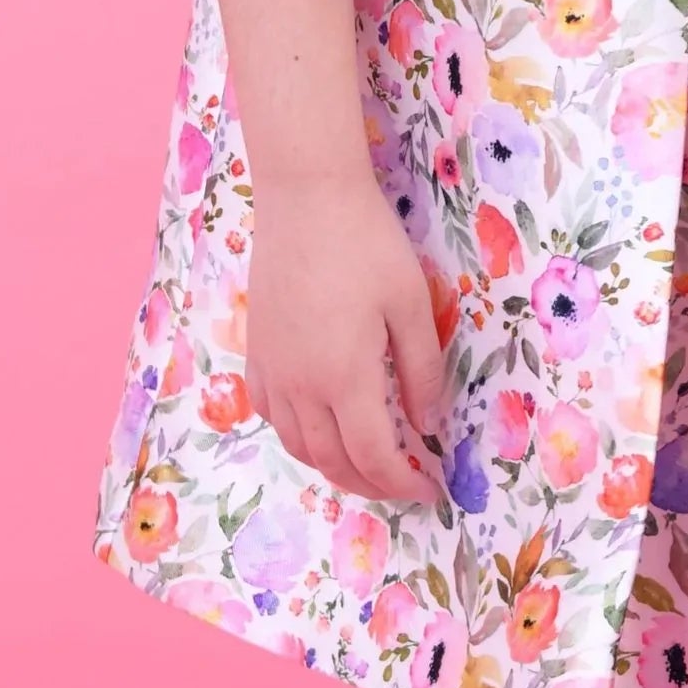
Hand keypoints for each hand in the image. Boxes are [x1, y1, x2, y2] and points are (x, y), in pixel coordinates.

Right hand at [244, 167, 447, 507]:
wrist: (305, 197)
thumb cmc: (367, 244)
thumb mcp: (412, 304)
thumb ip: (421, 371)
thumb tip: (426, 423)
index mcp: (346, 378)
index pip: (373, 457)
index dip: (402, 484)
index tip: (430, 489)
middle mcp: (302, 386)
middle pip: (332, 462)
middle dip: (370, 485)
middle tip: (403, 485)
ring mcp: (273, 370)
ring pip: (297, 445)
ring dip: (332, 466)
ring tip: (365, 464)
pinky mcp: (257, 350)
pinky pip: (272, 413)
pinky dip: (297, 436)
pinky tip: (319, 425)